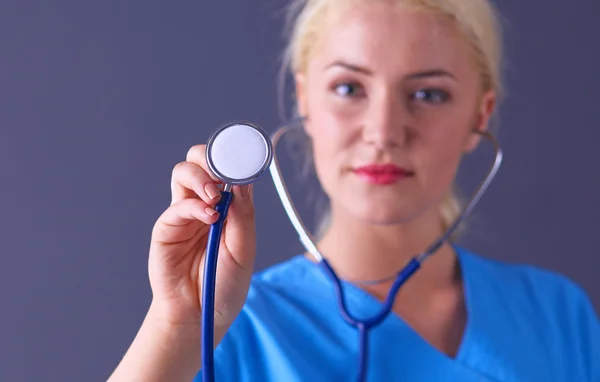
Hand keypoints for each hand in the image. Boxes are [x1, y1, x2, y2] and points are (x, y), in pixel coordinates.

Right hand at [148, 144, 256, 337]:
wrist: (201, 315)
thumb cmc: (225, 284)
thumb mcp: (244, 250)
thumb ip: (243, 215)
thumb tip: (242, 181)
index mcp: (228, 207)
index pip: (227, 170)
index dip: (234, 159)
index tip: (246, 159)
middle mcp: (204, 204)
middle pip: (200, 161)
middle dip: (211, 157)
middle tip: (224, 174)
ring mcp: (184, 214)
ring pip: (183, 172)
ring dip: (200, 175)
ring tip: (214, 196)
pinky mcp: (167, 228)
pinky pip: (177, 206)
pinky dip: (194, 206)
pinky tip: (209, 217)